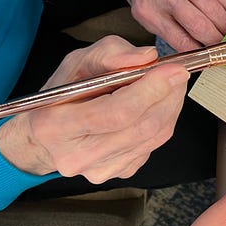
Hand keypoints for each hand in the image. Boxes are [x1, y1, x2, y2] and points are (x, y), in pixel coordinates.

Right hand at [0, 36, 188, 181]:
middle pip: (142, 126)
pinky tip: (158, 104)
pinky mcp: (120, 172)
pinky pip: (154, 144)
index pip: (118, 112)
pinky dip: (164, 119)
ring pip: (154, 136)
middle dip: (168, 95)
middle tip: (179, 72)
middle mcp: (78, 156)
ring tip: (171, 83)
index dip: (152, 89)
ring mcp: (101, 169)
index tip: (175, 69)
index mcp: (56, 126)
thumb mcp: (77, 62)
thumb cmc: (63, 94)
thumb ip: (111, 53)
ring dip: (171, 106)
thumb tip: (147, 57)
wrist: (46, 136)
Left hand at [87, 0, 225, 51]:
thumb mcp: (143, 14)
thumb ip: (167, 32)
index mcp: (150, 11)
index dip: (198, 53)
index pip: (180, 40)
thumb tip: (193, 51)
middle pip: (200, 25)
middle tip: (225, 52)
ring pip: (214, 10)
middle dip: (216, 42)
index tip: (208, 60)